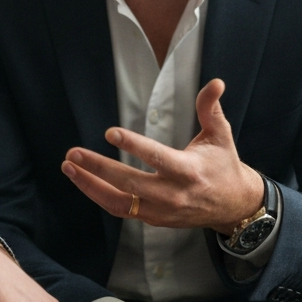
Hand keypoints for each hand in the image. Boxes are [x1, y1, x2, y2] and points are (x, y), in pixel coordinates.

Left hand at [61, 79, 263, 233]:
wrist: (233, 206)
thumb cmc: (223, 165)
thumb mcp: (220, 135)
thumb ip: (210, 108)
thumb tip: (215, 82)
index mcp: (188, 171)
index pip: (156, 157)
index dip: (133, 145)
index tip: (110, 134)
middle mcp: (172, 194)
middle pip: (129, 183)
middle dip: (98, 168)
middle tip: (73, 153)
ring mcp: (161, 210)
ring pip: (119, 202)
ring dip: (90, 185)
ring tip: (68, 166)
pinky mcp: (153, 219)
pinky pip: (120, 209)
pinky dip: (99, 195)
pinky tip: (82, 179)